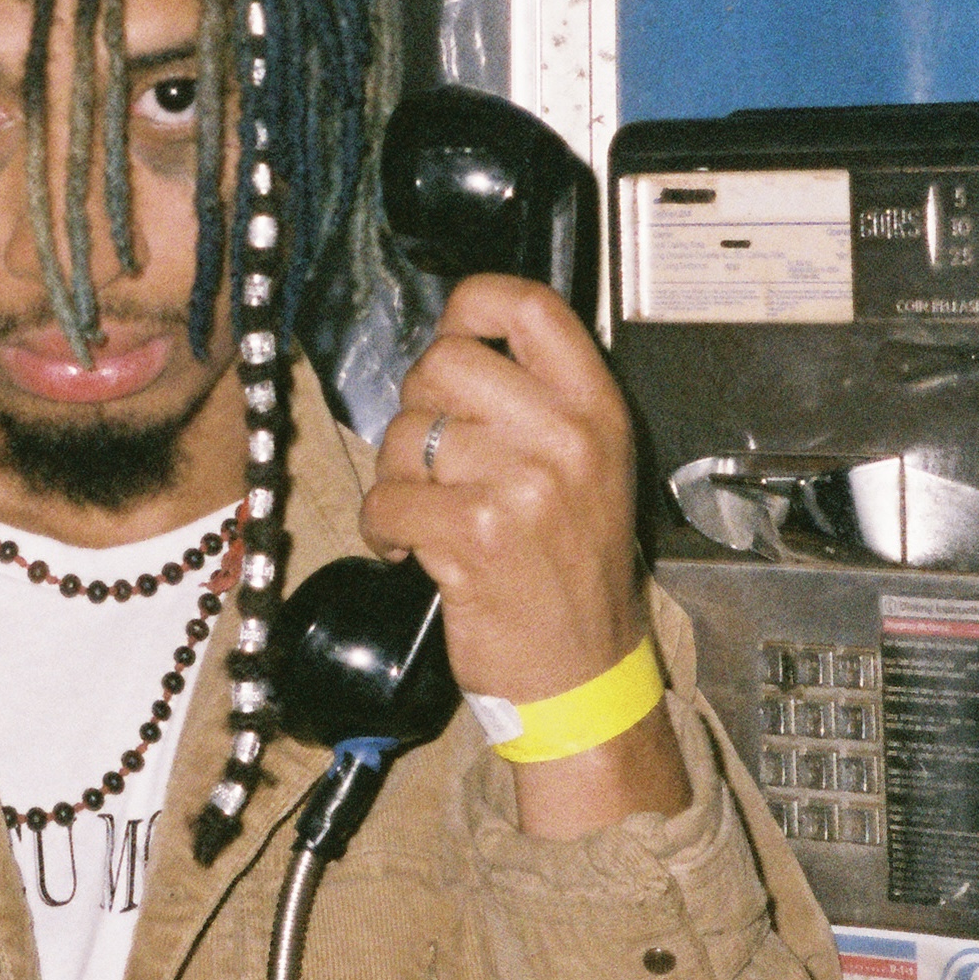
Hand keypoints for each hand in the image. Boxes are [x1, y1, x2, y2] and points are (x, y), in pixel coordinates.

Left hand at [358, 273, 689, 833]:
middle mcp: (566, 438)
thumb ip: (538, 397)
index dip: (473, 304)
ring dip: (398, 475)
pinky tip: (409, 546)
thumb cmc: (573, 569)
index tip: (454, 333)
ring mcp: (523, 485)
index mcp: (595, 410)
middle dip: (418, 407)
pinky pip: (386, 498)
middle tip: (433, 457)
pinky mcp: (475, 535)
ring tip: (429, 512)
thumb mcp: (589, 465)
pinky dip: (382, 525)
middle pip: (444, 361)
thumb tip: (456, 337)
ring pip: (404, 433)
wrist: (586, 675)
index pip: (530, 306)